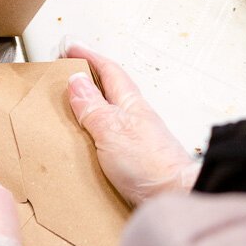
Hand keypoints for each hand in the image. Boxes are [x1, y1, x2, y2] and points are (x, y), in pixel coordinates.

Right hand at [65, 40, 197, 204]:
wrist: (176, 197)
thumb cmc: (152, 165)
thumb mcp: (111, 129)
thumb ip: (92, 106)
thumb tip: (75, 81)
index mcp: (131, 105)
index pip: (109, 72)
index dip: (89, 57)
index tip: (71, 48)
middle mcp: (135, 119)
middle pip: (110, 90)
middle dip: (89, 78)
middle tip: (69, 72)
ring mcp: (136, 139)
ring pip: (109, 113)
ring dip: (91, 105)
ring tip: (72, 104)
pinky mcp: (132, 160)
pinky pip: (108, 136)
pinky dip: (95, 131)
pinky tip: (87, 140)